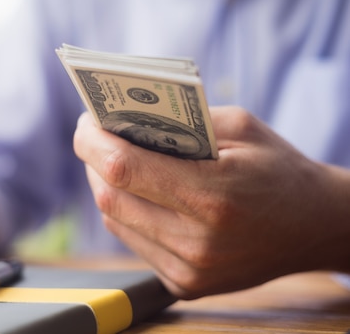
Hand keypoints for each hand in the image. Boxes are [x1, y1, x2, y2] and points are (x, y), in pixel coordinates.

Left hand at [74, 107, 349, 298]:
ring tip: (113, 160)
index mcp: (213, 195)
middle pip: (109, 197)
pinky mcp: (185, 284)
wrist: (314, 227)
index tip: (86, 121)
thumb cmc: (278, 169)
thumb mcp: (240, 127)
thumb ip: (181, 119)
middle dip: (92, 160)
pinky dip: (125, 212)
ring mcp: (189, 269)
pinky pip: (133, 240)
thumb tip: (123, 117)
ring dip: (105, 186)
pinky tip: (137, 192)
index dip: (93, 141)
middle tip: (95, 135)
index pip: (123, 168)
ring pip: (115, 220)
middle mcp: (196, 241)